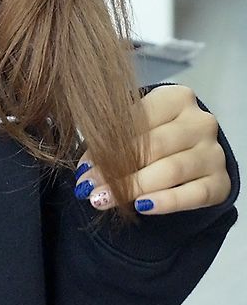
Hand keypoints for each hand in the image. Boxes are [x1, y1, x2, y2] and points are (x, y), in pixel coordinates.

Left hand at [74, 84, 231, 213]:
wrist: (195, 152)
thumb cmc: (157, 132)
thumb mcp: (137, 126)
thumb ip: (113, 138)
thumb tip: (86, 168)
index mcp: (177, 98)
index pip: (139, 119)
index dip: (108, 143)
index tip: (84, 167)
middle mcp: (200, 122)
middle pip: (154, 147)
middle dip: (117, 170)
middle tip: (90, 188)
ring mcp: (213, 152)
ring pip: (171, 171)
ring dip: (133, 188)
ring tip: (105, 200)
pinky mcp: (221, 183)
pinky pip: (192, 195)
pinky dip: (165, 202)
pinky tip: (141, 207)